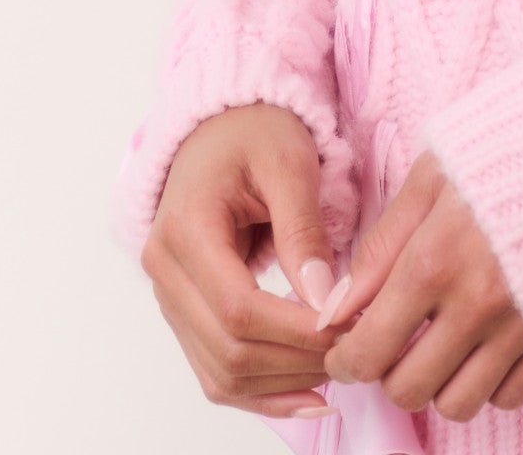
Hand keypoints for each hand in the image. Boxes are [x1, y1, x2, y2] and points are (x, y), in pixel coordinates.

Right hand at [141, 102, 347, 423]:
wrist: (221, 125)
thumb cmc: (255, 130)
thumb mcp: (288, 161)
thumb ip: (302, 229)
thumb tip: (327, 302)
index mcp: (185, 230)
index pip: (237, 308)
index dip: (296, 330)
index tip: (351, 326)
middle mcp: (165, 272)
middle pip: (228, 350)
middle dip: (298, 361)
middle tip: (357, 349)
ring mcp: (171, 298)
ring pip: (221, 373)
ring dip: (283, 385)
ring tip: (342, 372)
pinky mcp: (187, 313)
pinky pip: (217, 371)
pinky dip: (262, 393)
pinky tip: (311, 398)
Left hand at [320, 148, 522, 422]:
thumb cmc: (507, 152)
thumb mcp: (434, 176)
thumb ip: (382, 243)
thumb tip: (336, 306)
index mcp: (435, 262)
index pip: (368, 351)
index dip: (346, 360)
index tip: (347, 349)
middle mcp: (476, 306)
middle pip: (408, 390)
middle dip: (391, 373)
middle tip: (396, 342)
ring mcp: (521, 329)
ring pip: (458, 404)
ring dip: (440, 383)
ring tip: (441, 343)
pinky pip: (508, 397)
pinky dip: (490, 381)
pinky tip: (486, 342)